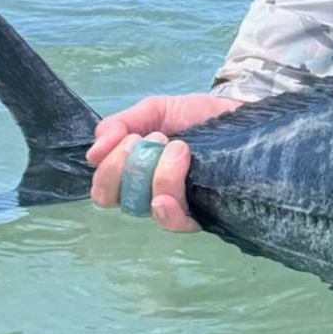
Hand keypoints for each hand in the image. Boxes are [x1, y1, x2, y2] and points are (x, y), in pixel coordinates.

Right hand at [87, 93, 242, 230]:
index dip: (107, 168)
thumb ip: (119, 124)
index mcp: (133, 173)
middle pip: (115, 200)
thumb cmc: (196, 115)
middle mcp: (149, 194)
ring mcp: (175, 205)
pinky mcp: (201, 214)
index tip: (129, 138)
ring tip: (179, 147)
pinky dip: (167, 203)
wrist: (240, 115)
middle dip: (126, 167)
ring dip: (156, 175)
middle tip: (154, 139)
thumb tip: (92, 154)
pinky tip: (171, 187)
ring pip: (144, 206)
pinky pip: (175, 223)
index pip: (103, 189)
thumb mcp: (154, 111)